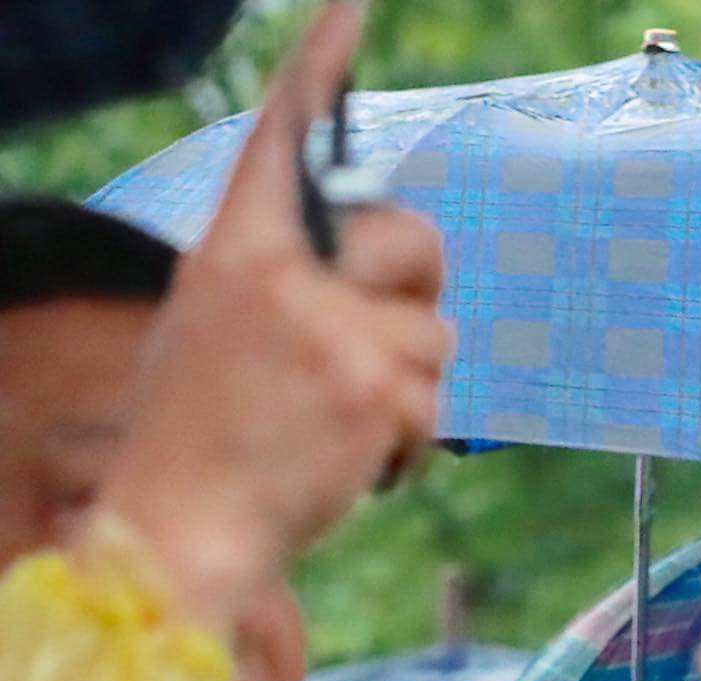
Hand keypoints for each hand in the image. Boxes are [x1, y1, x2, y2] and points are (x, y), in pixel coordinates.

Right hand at [95, 5, 448, 631]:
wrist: (177, 523)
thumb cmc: (197, 435)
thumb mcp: (217, 330)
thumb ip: (285, 287)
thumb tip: (369, 280)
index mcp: (235, 249)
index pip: (282, 141)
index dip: (320, 68)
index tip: (353, 4)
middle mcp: (284, 275)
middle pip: (417, 240)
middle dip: (418, 294)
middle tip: (372, 349)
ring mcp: (332, 329)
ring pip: (437, 338)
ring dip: (408, 391)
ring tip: (336, 428)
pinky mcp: (375, 388)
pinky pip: (436, 405)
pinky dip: (407, 446)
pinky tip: (349, 465)